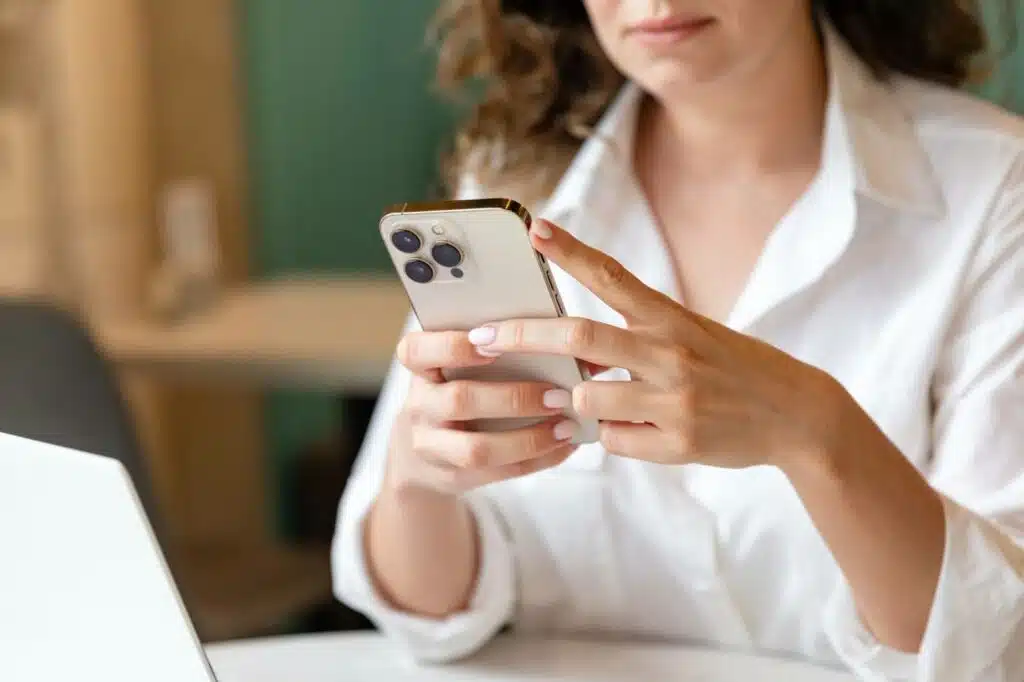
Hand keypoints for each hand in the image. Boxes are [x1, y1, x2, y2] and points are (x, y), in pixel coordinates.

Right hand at [384, 328, 579, 494]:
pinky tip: (563, 446)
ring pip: (477, 449)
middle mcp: (420, 406)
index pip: (415, 351)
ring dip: (528, 438)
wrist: (422, 454)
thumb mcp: (456, 366)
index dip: (452, 345)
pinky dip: (537, 459)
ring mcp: (431, 446)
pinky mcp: (453, 477)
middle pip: (460, 400)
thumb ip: (495, 348)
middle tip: (558, 394)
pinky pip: (498, 472)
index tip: (491, 340)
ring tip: (565, 426)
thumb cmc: (457, 389)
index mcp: (420, 368)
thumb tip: (561, 336)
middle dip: (514, 398)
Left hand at [465, 219, 852, 469]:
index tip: (534, 228)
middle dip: (524, 336)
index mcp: (673, 319)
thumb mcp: (693, 336)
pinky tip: (636, 430)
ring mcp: (673, 401)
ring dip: (571, 401)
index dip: (571, 251)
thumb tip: (576, 362)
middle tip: (482, 338)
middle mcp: (670, 354)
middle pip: (580, 338)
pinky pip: (613, 441)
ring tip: (577, 400)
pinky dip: (610, 435)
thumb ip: (637, 340)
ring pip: (587, 399)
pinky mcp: (677, 444)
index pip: (613, 276)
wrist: (797, 415)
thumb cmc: (735, 369)